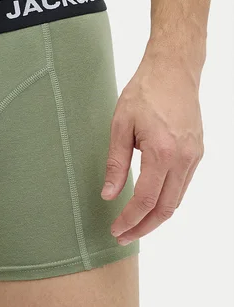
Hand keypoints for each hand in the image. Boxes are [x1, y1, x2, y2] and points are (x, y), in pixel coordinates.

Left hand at [102, 52, 203, 244]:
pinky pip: (182, 185)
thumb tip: (108, 194)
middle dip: (143, 227)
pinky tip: (149, 202)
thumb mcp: (120, 126)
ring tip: (133, 225)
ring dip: (155, 217)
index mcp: (162, 152)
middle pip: (165, 208)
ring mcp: (194, 156)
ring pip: (177, 200)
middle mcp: (184, 159)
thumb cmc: (144, 92)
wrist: (173, 70)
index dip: (129, 220)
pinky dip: (166, 200)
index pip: (145, 199)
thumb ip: (115, 163)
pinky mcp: (197, 152)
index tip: (115, 230)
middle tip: (123, 236)